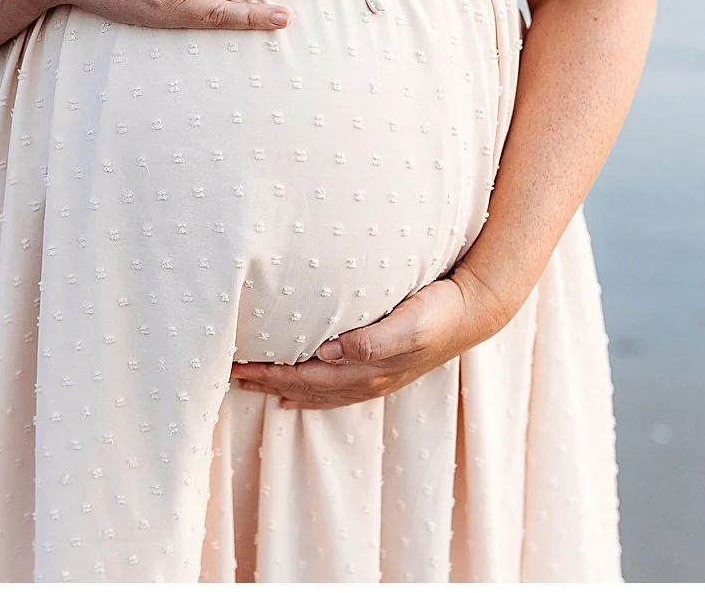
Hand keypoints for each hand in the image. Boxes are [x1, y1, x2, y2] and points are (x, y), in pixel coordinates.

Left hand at [230, 268, 512, 409]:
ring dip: (284, 387)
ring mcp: (374, 376)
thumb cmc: (438, 311)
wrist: (473, 312)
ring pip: (317, 390)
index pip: (305, 377)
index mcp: (366, 369)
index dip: (270, 374)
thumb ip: (370, 341)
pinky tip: (298, 393)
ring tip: (254, 383)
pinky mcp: (381, 366)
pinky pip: (335, 388)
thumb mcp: (408, 324)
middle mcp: (365, 379)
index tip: (237, 367)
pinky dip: (310, 391)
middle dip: (267, 382)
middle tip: (231, 374)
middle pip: (305, 387)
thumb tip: (329, 352)